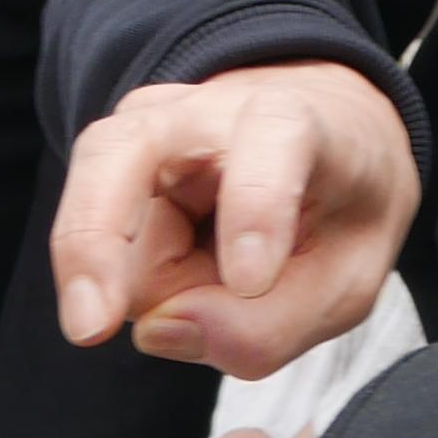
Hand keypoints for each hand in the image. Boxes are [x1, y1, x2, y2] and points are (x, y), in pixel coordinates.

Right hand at [52, 64, 422, 372]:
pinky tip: (190, 267)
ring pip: (103, 220)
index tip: (250, 281)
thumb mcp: (344, 286)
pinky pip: (100, 242)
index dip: (256, 208)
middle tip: (92, 327)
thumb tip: (158, 330)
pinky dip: (140, 279)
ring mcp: (145, 127)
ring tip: (213, 287)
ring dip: (143, 283)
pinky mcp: (110, 155)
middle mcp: (206, 108)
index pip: (272, 140)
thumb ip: (270, 326)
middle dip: (96, 239)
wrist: (324, 137)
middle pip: (120, 155)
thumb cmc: (338, 209)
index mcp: (298, 120)